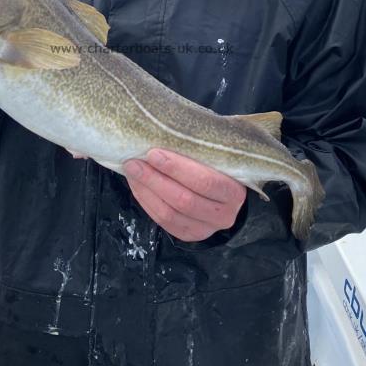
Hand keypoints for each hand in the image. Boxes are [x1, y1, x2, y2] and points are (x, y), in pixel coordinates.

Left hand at [124, 149, 246, 241]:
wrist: (225, 194)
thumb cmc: (217, 166)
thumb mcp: (215, 156)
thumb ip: (198, 148)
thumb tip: (164, 131)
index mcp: (234, 192)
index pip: (204, 181)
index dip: (176, 168)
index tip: (153, 153)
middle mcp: (224, 215)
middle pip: (184, 200)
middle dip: (154, 180)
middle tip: (134, 162)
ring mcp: (206, 228)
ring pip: (169, 213)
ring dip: (146, 191)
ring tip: (132, 171)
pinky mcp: (189, 234)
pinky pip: (163, 221)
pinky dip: (146, 202)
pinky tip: (137, 185)